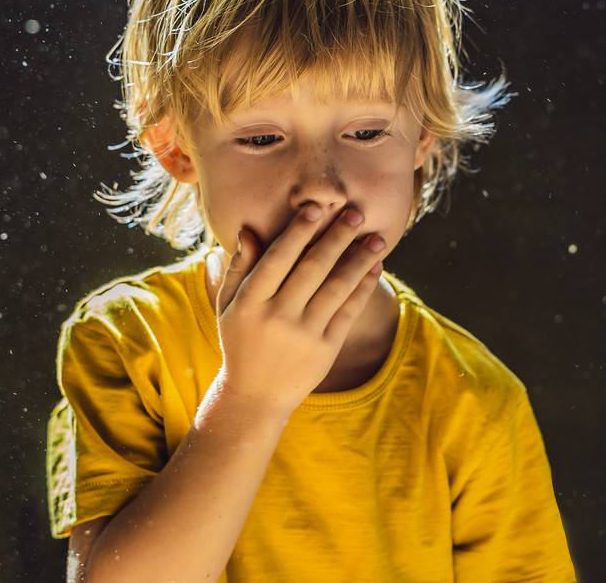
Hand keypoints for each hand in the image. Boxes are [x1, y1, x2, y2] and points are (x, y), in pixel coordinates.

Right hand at [210, 204, 385, 417]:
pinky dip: (364, 287)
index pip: (277, 259)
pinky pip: (349, 311)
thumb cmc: (241, 341)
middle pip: (312, 269)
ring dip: (360, 260)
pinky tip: (374, 267)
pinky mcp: (326, 349)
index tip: (316, 208)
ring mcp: (304, 334)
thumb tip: (249, 230)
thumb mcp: (227, 306)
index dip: (298, 233)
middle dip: (336, 238)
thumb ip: (238, 268)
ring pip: (336, 288)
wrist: (255, 396)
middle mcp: (277, 316)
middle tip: (355, 212)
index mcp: (250, 302)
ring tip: (377, 237)